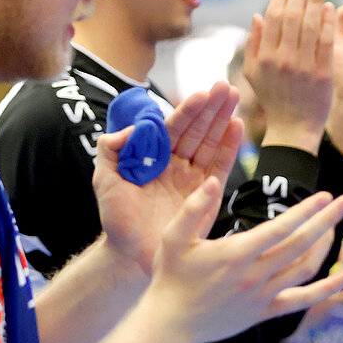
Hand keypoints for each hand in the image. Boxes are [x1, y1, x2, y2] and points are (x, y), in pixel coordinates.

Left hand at [94, 84, 243, 278]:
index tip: (200, 93)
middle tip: (225, 87)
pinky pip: (220, 166)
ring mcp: (193, 179)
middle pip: (197, 130)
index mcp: (153, 157)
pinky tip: (237, 127)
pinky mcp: (207, 195)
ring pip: (211, 143)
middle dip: (211, 108)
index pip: (173, 127)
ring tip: (234, 97)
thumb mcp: (105, 178)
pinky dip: (230, 147)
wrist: (132, 255)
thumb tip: (132, 128)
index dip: (187, 111)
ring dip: (223, 120)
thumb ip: (110, 149)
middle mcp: (176, 164)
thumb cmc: (117, 219)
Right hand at [144, 179, 342, 342]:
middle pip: (301, 245)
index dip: (306, 211)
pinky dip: (330, 289)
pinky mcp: (266, 311)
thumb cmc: (171, 277)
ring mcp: (263, 295)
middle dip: (327, 221)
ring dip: (326, 246)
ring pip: (306, 269)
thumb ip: (194, 207)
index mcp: (236, 253)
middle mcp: (254, 275)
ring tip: (335, 226)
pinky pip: (304, 300)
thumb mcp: (173, 237)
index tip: (325, 195)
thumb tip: (215, 180)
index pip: (281, 228)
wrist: (170, 323)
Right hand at [246, 0, 336, 154]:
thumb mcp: (255, 74)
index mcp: (265, 57)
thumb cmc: (274, 100)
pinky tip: (330, 6)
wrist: (294, 130)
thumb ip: (255, 44)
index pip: (273, 17)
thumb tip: (258, 14)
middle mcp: (284, 59)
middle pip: (292, 16)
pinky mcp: (323, 74)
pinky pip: (326, 43)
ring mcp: (305, 66)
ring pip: (310, 25)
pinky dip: (328, 22)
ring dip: (315, 0)